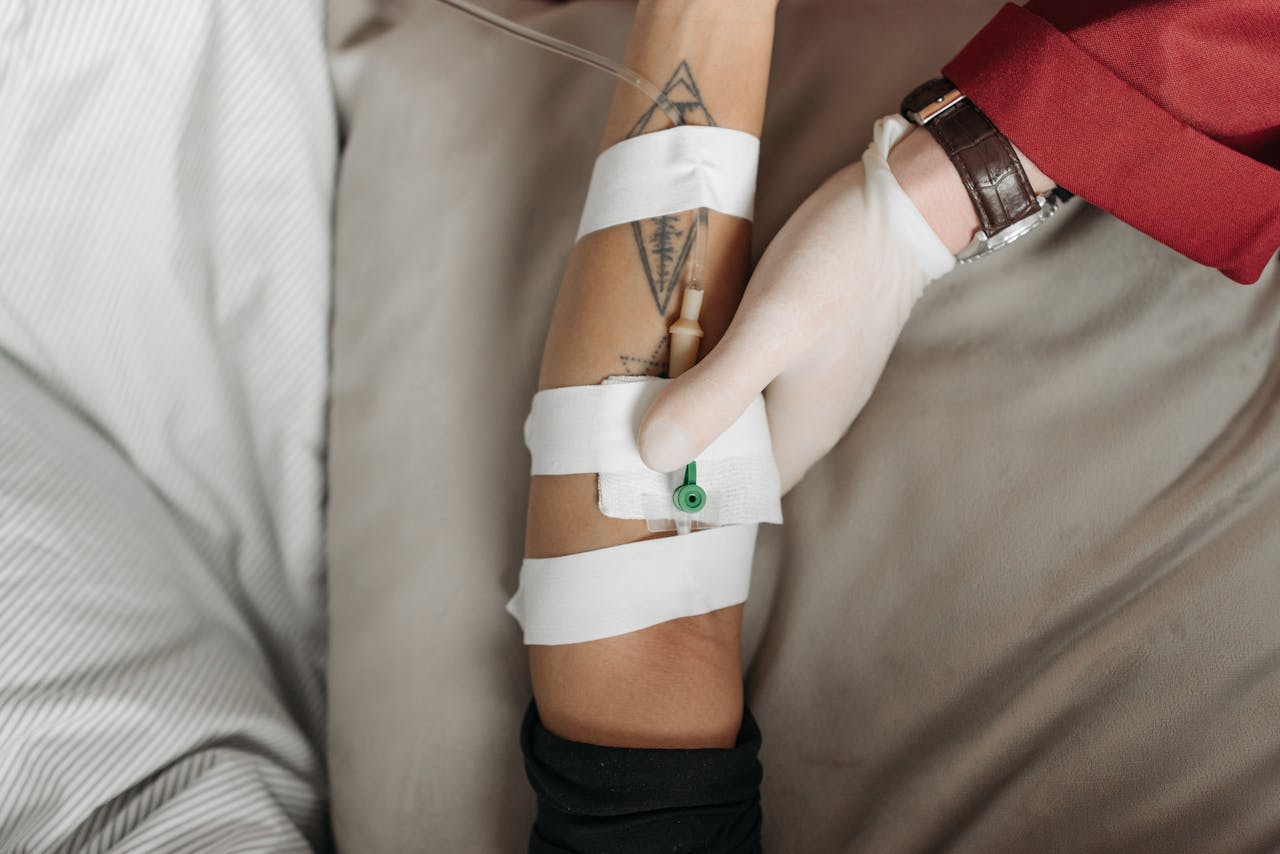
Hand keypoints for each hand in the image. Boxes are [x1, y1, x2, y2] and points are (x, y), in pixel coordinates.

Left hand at [636, 116, 976, 489]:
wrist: (898, 202)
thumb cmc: (839, 266)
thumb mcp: (770, 328)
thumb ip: (717, 392)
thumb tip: (654, 452)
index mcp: (800, 433)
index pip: (732, 490)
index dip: (680, 492)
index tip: (623, 477)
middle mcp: (801, 416)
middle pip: (727, 453)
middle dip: (673, 445)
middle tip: (608, 428)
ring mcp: (799, 378)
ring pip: (730, 411)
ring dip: (683, 403)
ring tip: (622, 392)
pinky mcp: (791, 343)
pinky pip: (737, 374)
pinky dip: (701, 369)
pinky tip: (668, 350)